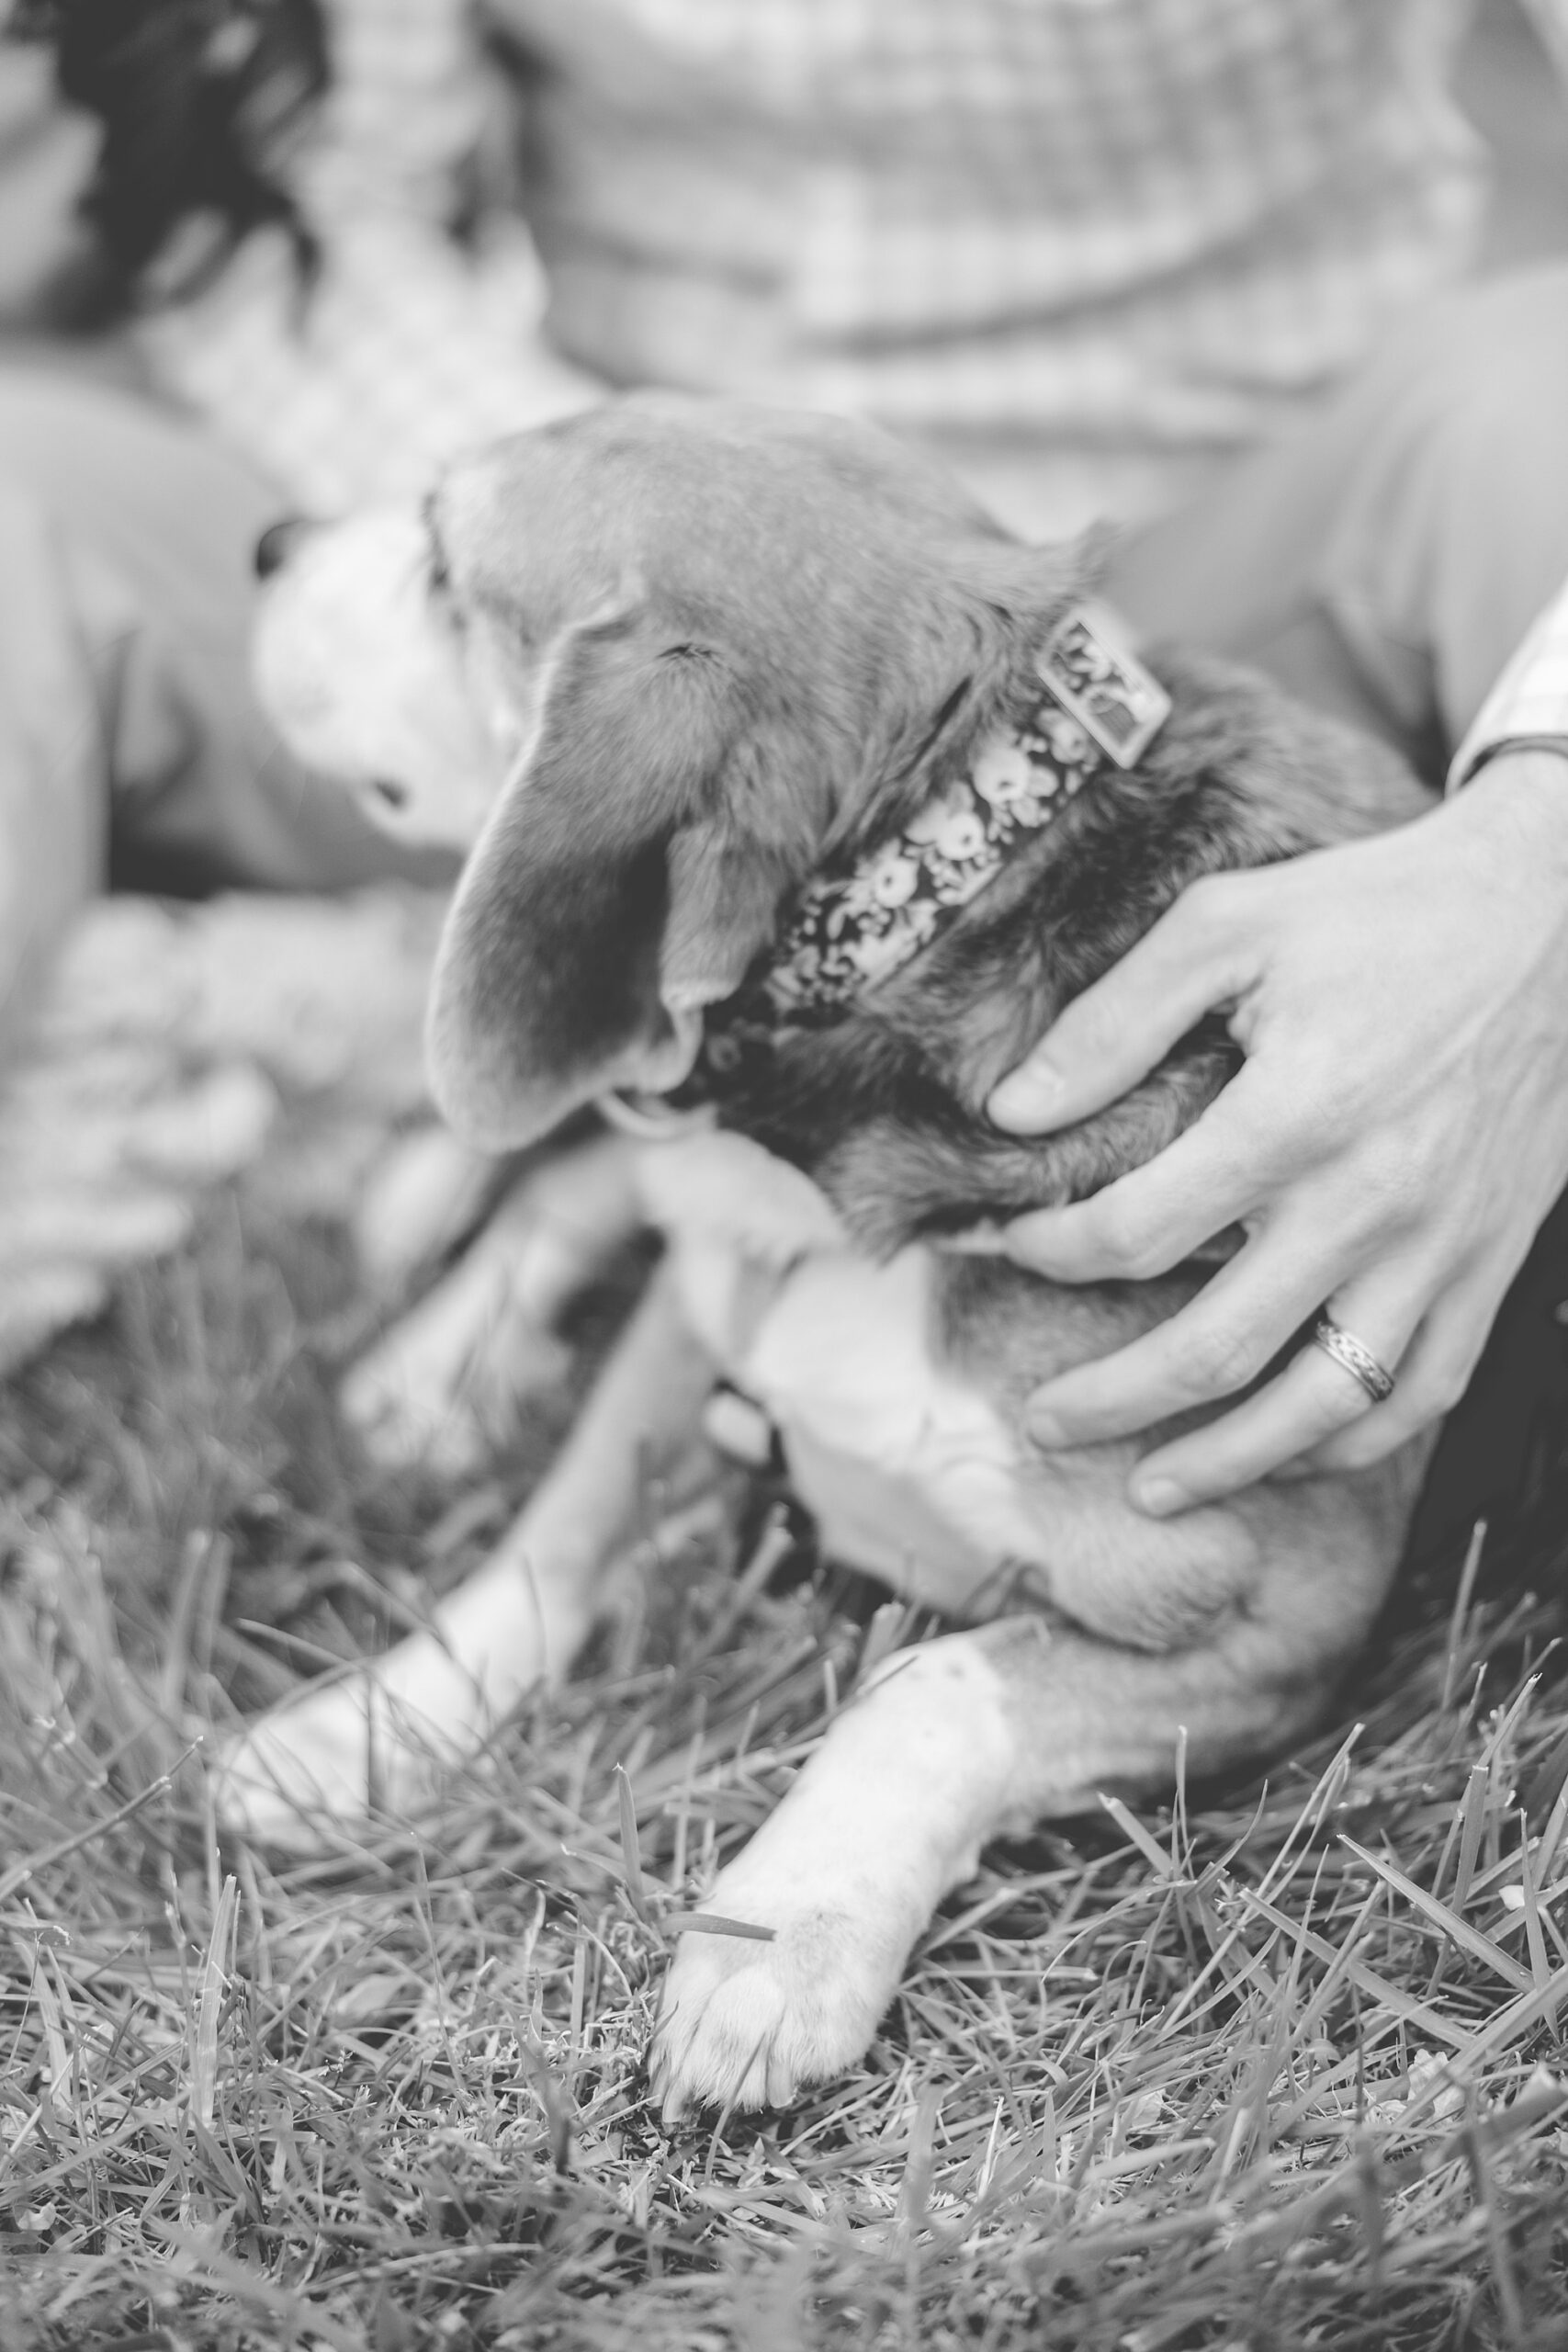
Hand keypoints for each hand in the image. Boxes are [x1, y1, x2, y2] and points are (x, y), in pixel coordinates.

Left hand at [986, 753, 1567, 1512]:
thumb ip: (1115, 1022)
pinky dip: (1346, 1444)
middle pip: (1213, 1351)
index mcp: (1294, 1113)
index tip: (1015, 1241)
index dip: (1054, 1251)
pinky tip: (1285, 1455)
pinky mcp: (1488, 1264)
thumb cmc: (1379, 912)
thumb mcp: (1230, 923)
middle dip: (1109, 1403)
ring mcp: (1438, 1249)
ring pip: (1320, 1406)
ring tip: (1151, 1489)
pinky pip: (1416, 1392)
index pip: (1137, 1233)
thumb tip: (1014, 1110)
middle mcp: (1368, 1203)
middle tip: (1041, 1424)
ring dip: (1225, 1463)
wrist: (1554, 916)